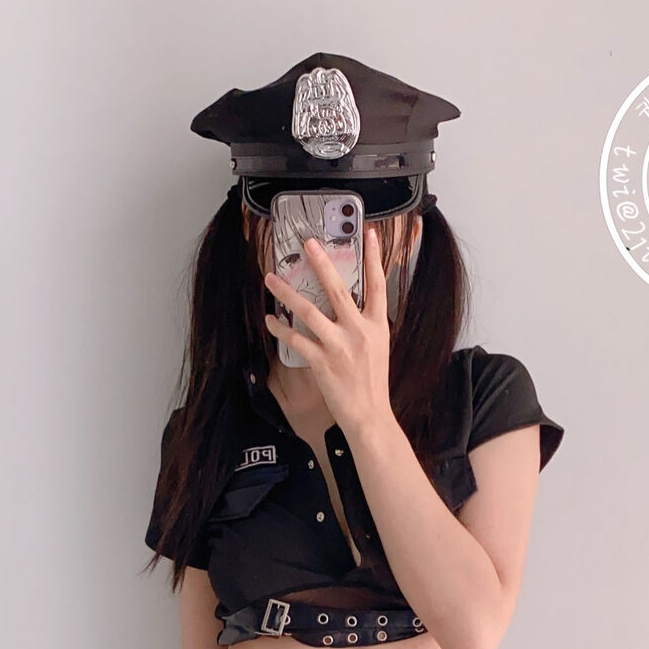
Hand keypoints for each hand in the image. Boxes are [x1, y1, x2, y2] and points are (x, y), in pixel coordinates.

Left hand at [263, 226, 394, 439]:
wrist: (369, 415)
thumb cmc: (372, 383)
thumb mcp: (378, 347)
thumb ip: (365, 325)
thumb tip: (350, 307)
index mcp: (376, 325)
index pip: (377, 284)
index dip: (374, 257)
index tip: (368, 233)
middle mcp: (358, 330)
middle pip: (337, 289)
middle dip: (321, 263)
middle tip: (307, 243)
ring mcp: (339, 345)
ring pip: (309, 311)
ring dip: (287, 293)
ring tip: (271, 278)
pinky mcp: (322, 362)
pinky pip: (296, 340)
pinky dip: (280, 329)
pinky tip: (270, 320)